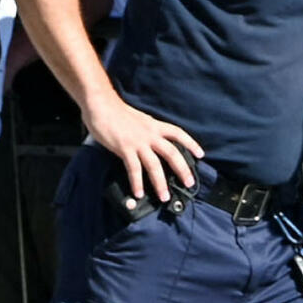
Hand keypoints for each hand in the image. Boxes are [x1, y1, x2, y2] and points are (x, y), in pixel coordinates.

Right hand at [80, 88, 204, 202]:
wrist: (102, 105)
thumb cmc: (117, 113)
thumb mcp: (139, 119)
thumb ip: (148, 130)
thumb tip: (153, 140)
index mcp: (155, 125)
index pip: (178, 134)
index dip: (191, 144)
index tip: (201, 155)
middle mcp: (150, 134)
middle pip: (172, 153)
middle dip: (183, 169)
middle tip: (189, 183)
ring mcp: (138, 142)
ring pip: (154, 165)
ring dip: (160, 183)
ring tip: (164, 197)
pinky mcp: (124, 148)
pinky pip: (134, 169)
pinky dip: (137, 182)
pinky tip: (139, 193)